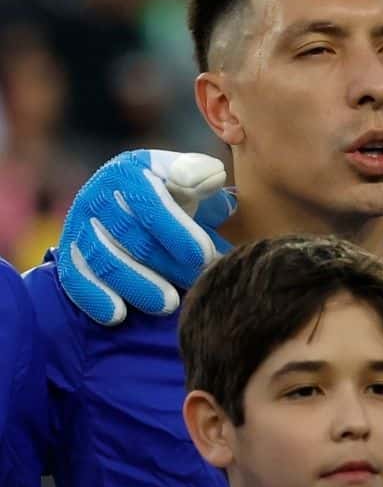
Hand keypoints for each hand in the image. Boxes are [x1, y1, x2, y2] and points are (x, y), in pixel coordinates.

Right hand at [56, 150, 235, 325]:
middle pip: (130, 235)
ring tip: (168, 305)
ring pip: (104, 259)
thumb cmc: (175, 192)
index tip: (204, 256)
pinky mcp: (67, 251)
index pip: (152, 203)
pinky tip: (118, 315)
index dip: (178, 231)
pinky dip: (94, 297)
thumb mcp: (190, 176)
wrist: (131, 203)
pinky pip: (74, 277)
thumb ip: (202, 175)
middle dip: (166, 264)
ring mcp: (78, 224)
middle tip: (196, 285)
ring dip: (137, 285)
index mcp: (129, 171)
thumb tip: (210, 177)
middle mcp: (97, 194)